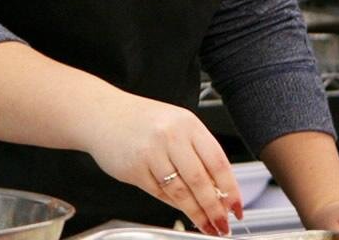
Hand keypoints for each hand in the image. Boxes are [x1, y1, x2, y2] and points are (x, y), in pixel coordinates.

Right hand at [82, 94, 242, 235]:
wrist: (101, 113)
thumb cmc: (141, 120)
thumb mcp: (176, 125)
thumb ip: (197, 152)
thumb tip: (219, 189)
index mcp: (187, 123)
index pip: (218, 162)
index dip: (231, 189)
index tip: (236, 207)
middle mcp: (170, 135)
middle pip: (201, 181)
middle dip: (215, 208)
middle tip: (222, 224)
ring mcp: (150, 152)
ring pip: (180, 192)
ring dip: (196, 213)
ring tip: (206, 225)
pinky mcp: (133, 169)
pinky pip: (159, 193)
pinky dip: (173, 204)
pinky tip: (181, 210)